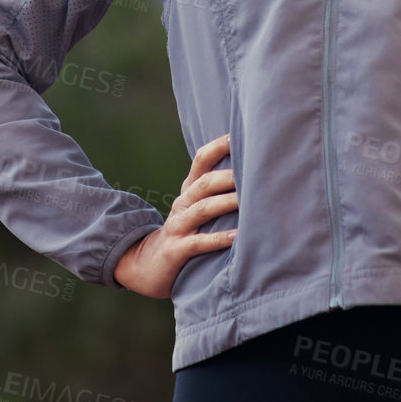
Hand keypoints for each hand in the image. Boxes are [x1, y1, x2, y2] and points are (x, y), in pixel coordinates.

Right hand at [114, 133, 238, 297]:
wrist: (147, 265)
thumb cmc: (185, 232)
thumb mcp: (196, 208)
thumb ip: (216, 191)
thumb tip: (253, 173)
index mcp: (189, 189)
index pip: (201, 160)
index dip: (218, 146)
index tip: (237, 136)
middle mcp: (182, 203)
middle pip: (205, 183)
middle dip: (228, 176)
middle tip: (253, 172)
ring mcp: (177, 226)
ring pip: (202, 209)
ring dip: (226, 203)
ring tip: (248, 202)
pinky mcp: (175, 250)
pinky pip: (198, 243)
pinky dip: (218, 239)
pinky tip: (236, 237)